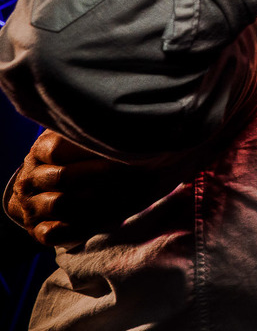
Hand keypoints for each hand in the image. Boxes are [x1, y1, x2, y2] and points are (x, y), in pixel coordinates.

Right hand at [5, 129, 149, 247]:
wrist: (47, 193)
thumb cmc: (78, 160)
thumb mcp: (80, 140)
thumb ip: (94, 133)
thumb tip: (126, 121)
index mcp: (40, 151)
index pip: (58, 149)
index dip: (92, 150)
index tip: (120, 151)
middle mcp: (30, 179)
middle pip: (63, 176)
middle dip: (100, 174)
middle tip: (129, 173)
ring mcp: (31, 206)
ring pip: (60, 203)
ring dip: (95, 200)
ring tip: (122, 194)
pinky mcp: (38, 230)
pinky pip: (55, 231)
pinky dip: (80, 226)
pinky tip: (101, 218)